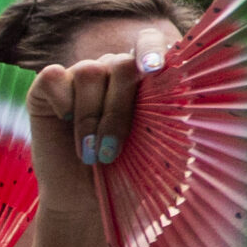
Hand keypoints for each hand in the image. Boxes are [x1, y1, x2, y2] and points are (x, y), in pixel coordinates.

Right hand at [25, 25, 172, 214]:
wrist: (83, 202)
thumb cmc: (127, 175)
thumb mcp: (157, 153)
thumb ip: (173, 125)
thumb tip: (200, 110)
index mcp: (142, 79)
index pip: (150, 43)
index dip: (152, 50)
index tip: (154, 69)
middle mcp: (111, 70)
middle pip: (121, 64)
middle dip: (118, 110)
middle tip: (111, 153)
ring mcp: (78, 76)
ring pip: (89, 72)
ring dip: (90, 118)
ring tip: (90, 154)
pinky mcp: (46, 88)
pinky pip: (54, 77)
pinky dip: (62, 101)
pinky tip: (64, 123)